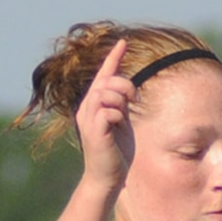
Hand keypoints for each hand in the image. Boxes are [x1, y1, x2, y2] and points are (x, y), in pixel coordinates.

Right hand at [76, 38, 135, 191]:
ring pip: (105, 92)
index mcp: (93, 105)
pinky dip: (117, 115)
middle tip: (135, 99)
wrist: (107, 178)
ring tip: (124, 116)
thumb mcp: (121, 124)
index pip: (103, 75)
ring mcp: (88, 118)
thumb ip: (121, 106)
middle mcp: (86, 108)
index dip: (114, 58)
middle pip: (106, 80)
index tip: (124, 42)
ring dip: (121, 100)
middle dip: (124, 84)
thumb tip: (126, 91)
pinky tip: (118, 126)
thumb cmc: (116, 154)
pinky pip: (108, 110)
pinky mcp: (94, 130)